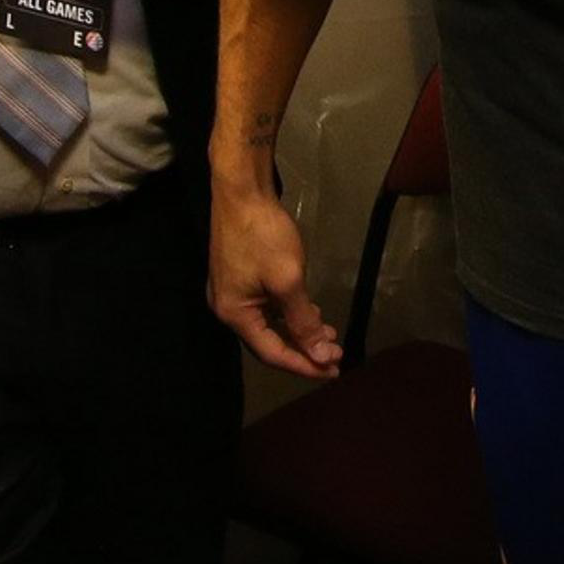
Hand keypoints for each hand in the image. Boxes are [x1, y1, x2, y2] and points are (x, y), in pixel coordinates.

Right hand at [209, 182, 340, 379]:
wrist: (241, 191)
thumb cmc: (264, 236)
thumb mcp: (288, 280)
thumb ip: (303, 320)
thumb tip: (319, 354)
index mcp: (235, 315)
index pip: (272, 353)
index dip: (303, 365)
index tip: (332, 371)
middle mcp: (229, 308)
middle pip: (269, 342)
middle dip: (303, 349)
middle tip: (335, 356)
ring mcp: (232, 291)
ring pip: (270, 324)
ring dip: (299, 330)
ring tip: (329, 335)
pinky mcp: (240, 276)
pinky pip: (267, 306)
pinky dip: (288, 313)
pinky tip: (309, 310)